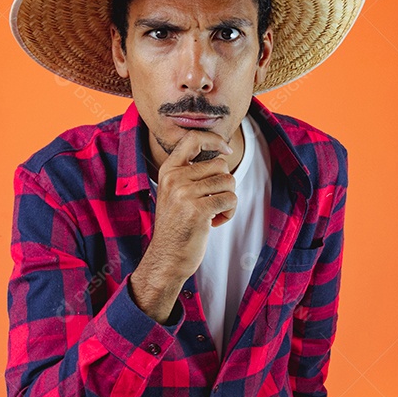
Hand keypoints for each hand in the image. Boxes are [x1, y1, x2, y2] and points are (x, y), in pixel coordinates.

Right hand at [129, 129, 235, 323]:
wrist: (167, 258)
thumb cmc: (177, 227)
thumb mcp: (175, 193)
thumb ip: (190, 173)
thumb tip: (222, 156)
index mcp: (168, 171)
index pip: (193, 138)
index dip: (214, 139)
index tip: (226, 149)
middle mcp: (175, 178)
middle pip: (220, 164)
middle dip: (225, 183)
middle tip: (214, 201)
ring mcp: (185, 194)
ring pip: (228, 181)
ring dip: (228, 200)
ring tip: (214, 214)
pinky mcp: (198, 210)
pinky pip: (230, 200)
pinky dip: (229, 213)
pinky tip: (215, 223)